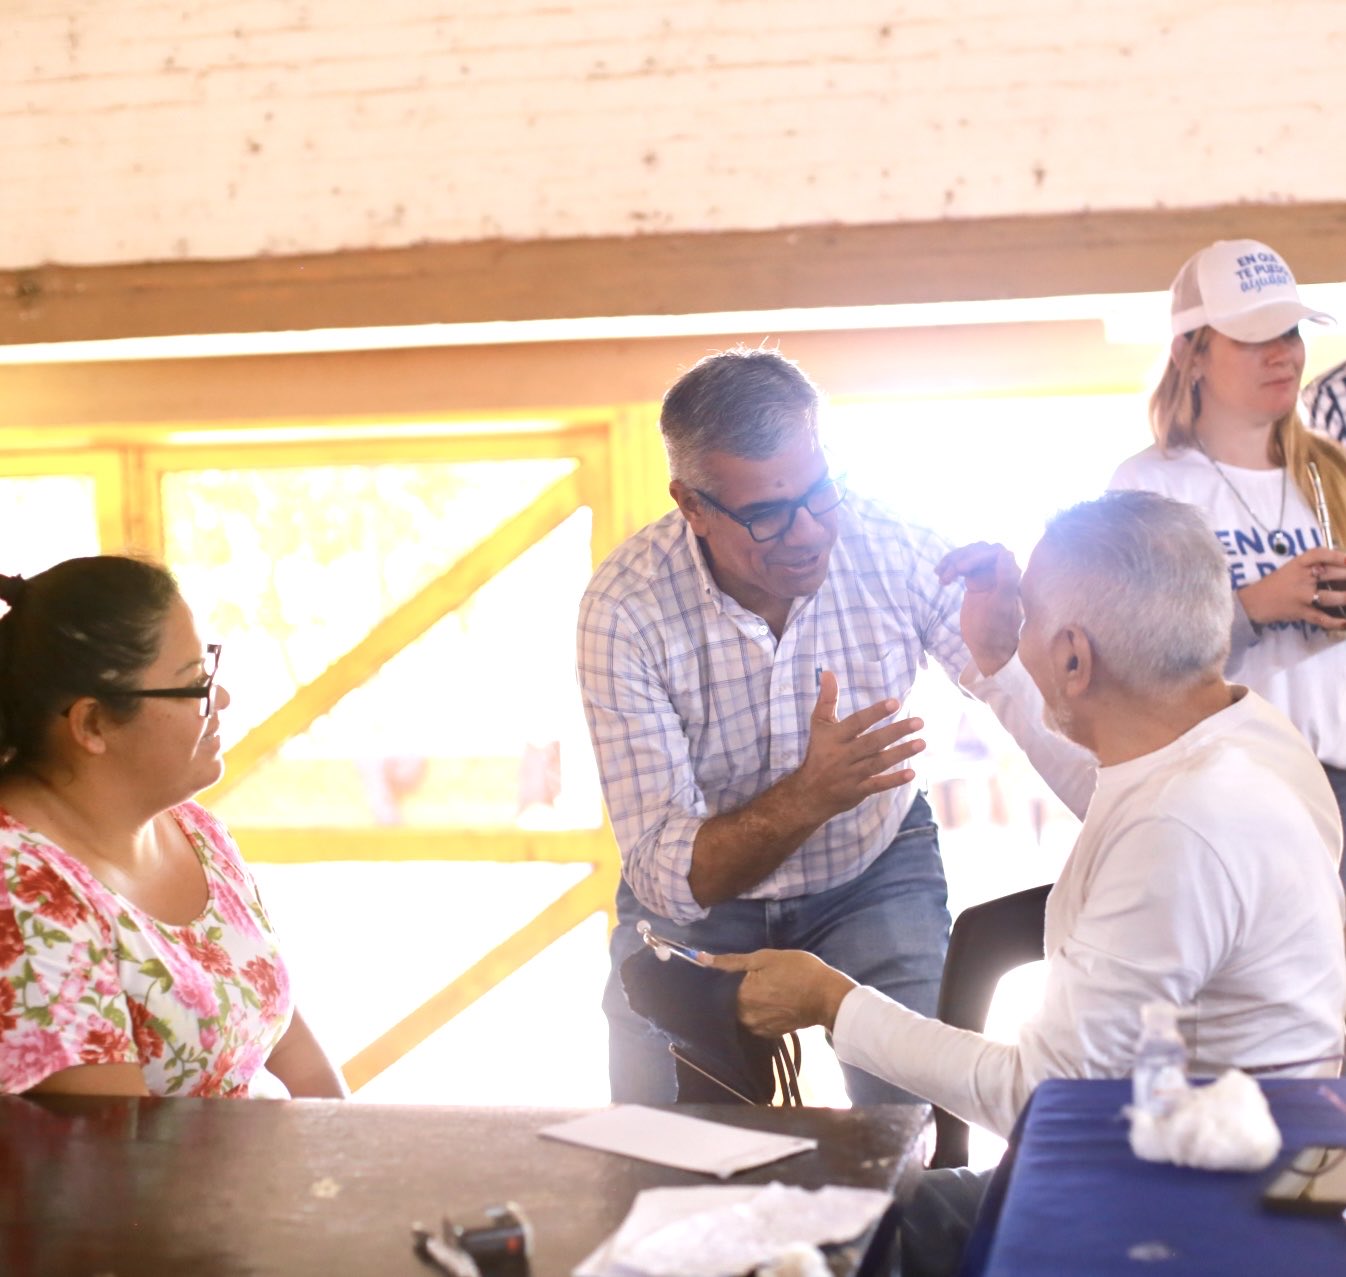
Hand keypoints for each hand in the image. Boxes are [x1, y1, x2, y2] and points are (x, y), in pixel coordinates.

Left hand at [702, 949, 857, 1035]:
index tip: (727, 973)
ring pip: (743, 1013)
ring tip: (761, 990)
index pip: (718, 989)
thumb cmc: (798, 970)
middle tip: (750, 979)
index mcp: (740, 997)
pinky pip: (756, 1021)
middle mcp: (745, 1017)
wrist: (827, 996)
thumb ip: (732, 961)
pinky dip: (759, 1012)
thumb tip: (701, 958)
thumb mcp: (764, 958)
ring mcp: (758, 1028)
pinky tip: (770, 1002)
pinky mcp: (771, 1034)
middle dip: (734, 991)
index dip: (722, 980)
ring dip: (747, 1003)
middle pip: (729, 1002)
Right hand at [791, 672, 924, 823]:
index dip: (875, 713)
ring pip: (878, 762)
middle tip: (919, 722)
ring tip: (922, 743)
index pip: (857, 723)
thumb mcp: (819, 724)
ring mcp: (851, 774)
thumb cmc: (817, 752)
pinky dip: (894, 780)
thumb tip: (828, 672)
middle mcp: (843, 755)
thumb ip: (827, 699)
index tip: (895, 703)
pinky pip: (878, 785)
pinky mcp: (858, 791)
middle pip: (872, 742)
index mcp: (834, 737)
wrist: (807, 793)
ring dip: (901, 753)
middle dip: (896, 732)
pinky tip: (912, 773)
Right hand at [937, 542, 1023, 674]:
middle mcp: (999, 572)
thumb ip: (1006, 579)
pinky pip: (961, 566)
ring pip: (968, 556)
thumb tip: (1007, 552)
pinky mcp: (974, 582)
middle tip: (948, 575)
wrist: (987, 647)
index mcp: (1009, 575)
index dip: (976, 555)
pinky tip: (940, 577)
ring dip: (952, 562)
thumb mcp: (1000, 606)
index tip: (960, 569)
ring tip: (940, 576)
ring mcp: (986, 576)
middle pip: (979, 550)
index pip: (994, 551)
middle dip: (961, 558)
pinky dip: (949, 568)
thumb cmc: (995, 629)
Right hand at [1237, 547, 1345, 629]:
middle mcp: (1301, 578)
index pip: (1318, 554)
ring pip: (1329, 597)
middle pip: (1330, 574)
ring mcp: (1301, 596)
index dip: (1335, 555)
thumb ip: (1311, 567)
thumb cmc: (1273, 584)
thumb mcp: (1290, 569)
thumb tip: (1340, 567)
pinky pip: (1321, 618)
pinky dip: (1334, 622)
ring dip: (1344, 598)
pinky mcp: (1300, 612)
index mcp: (1297, 564)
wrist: (1253, 602)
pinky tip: (1345, 623)